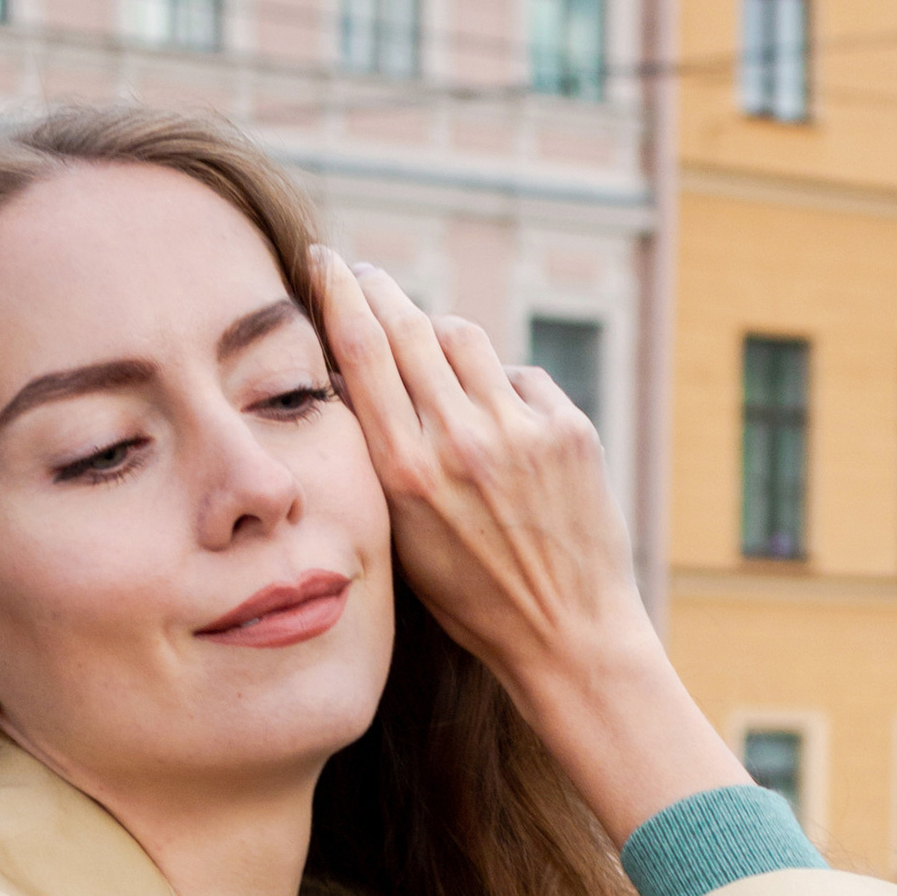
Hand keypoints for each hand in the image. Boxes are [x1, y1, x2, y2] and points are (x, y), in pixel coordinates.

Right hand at [315, 255, 742, 843]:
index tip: (325, 262)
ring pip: (467, 341)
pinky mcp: (571, 430)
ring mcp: (521, 431)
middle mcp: (460, 441)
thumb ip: (383, 455)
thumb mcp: (402, 535)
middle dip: (382, 291)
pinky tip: (501, 425)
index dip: (339, 292)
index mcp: (405, 471)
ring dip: (443, 338)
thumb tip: (360, 379)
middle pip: (410, 327)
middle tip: (366, 275)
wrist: (568, 633)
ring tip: (434, 356)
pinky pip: (522, 379)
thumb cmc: (473, 597)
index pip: (361, 350)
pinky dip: (503, 389)